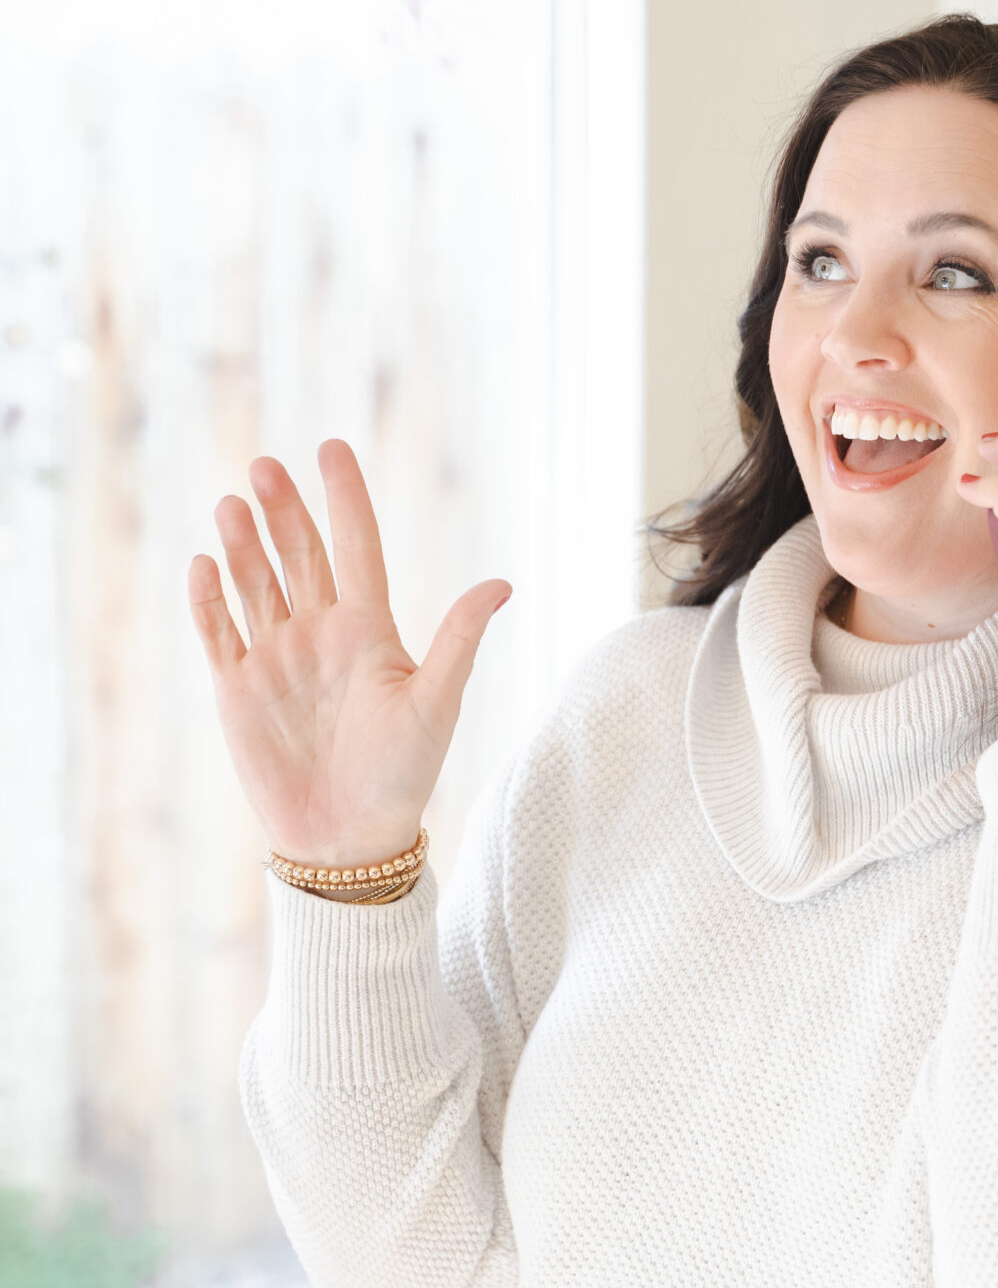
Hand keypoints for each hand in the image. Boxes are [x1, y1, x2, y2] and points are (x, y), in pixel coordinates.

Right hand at [187, 439, 510, 866]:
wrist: (348, 839)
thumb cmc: (403, 775)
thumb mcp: (436, 703)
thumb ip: (458, 640)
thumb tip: (503, 583)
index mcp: (369, 629)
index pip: (355, 547)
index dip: (344, 498)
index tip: (331, 448)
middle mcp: (320, 633)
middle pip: (298, 555)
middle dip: (283, 510)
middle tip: (266, 467)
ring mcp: (276, 657)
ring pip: (255, 584)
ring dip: (243, 545)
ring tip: (234, 505)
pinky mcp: (239, 689)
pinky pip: (219, 632)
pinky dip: (209, 600)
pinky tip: (204, 564)